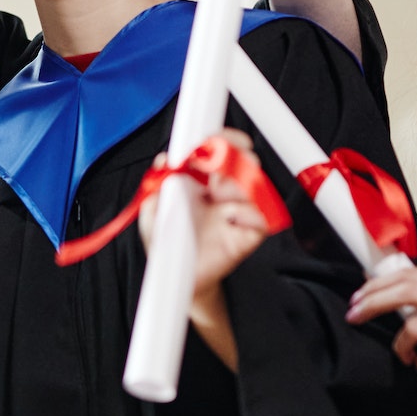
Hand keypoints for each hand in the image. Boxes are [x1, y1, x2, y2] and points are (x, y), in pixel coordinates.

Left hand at [138, 130, 275, 370]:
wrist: (175, 277)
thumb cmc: (165, 242)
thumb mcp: (153, 212)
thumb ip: (157, 186)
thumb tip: (164, 159)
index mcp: (203, 182)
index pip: (221, 152)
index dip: (224, 140)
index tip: (217, 138)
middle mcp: (224, 193)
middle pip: (245, 164)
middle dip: (235, 158)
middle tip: (214, 168)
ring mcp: (238, 213)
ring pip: (256, 187)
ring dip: (239, 184)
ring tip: (218, 194)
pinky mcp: (247, 236)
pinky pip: (263, 219)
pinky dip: (251, 213)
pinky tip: (231, 216)